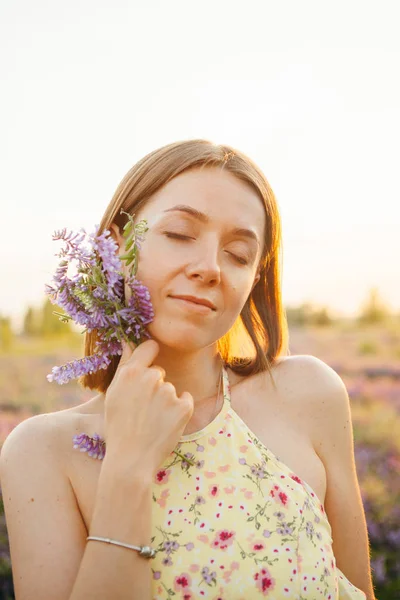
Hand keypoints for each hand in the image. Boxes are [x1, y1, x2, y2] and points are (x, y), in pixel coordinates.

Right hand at [103, 339, 193, 474]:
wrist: (130, 461)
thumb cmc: (117, 428)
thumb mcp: (113, 395)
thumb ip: (124, 366)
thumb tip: (127, 342)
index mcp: (131, 372)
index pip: (149, 347)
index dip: (149, 355)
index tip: (148, 366)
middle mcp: (151, 378)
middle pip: (159, 372)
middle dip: (154, 386)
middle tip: (142, 410)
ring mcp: (169, 392)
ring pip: (171, 388)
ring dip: (165, 401)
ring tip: (151, 421)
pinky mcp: (184, 407)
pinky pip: (185, 400)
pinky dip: (179, 411)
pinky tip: (165, 425)